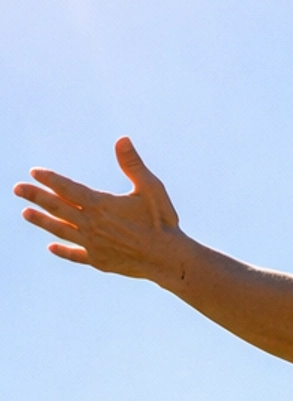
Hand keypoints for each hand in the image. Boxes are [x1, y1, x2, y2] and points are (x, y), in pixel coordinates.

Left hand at [14, 139, 184, 279]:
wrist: (167, 258)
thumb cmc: (161, 221)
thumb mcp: (151, 188)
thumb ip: (133, 164)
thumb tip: (122, 140)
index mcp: (101, 205)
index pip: (68, 189)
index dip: (51, 180)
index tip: (34, 172)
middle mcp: (91, 225)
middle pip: (58, 208)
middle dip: (36, 197)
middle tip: (17, 189)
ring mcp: (92, 244)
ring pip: (61, 230)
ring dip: (42, 221)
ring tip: (25, 213)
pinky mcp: (98, 260)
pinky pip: (75, 254)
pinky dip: (62, 250)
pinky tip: (51, 247)